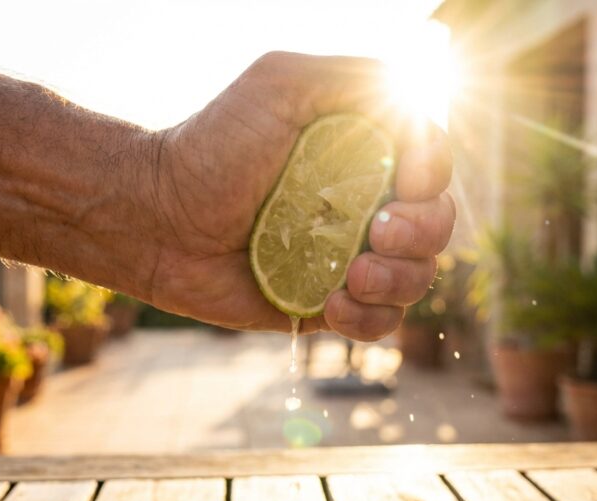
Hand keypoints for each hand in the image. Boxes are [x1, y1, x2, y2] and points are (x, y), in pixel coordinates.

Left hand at [140, 52, 453, 340]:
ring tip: (352, 276)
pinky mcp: (329, 303)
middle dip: (422, 232)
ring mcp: (350, 256)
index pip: (433, 161)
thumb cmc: (214, 145)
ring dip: (399, 279)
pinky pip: (380, 323)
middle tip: (377, 231)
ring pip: (418, 277)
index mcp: (365, 151)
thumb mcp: (284, 84)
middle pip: (438, 223)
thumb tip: (419, 101)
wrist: (157, 219)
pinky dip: (369, 318)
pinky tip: (333, 304)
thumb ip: (357, 81)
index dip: (434, 173)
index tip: (409, 180)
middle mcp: (366, 203)